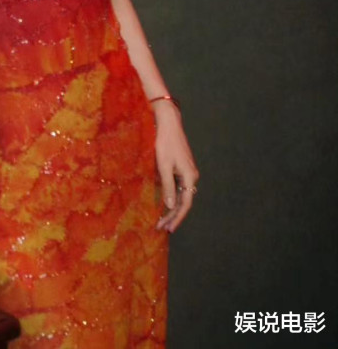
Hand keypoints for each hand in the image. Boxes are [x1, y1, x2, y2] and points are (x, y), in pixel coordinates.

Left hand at [152, 102, 199, 232]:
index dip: (177, 217)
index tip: (169, 229)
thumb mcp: (163, 166)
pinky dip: (172, 197)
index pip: (185, 204)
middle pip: (184, 201)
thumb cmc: (165, 143)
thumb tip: (171, 206)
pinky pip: (179, 187)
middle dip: (173, 216)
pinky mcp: (182, 168)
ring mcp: (187, 172)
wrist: (169, 124)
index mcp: (190, 177)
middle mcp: (192, 177)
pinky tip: (164, 203)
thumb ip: (167, 186)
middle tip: (161, 228)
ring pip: (181, 195)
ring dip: (172, 208)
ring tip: (161, 220)